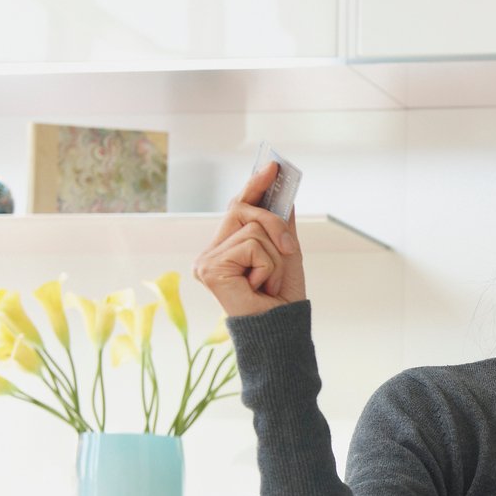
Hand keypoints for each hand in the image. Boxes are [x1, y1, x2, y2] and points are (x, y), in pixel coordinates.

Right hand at [193, 162, 305, 315]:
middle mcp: (210, 253)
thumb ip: (281, 224)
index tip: (273, 165)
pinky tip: (259, 287)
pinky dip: (266, 266)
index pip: (237, 208)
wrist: (280, 331)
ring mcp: (206, 261)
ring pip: (253, 229)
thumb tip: (282, 194)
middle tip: (289, 250)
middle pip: (243, 210)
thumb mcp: (286, 253)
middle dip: (275, 225)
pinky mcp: (210, 268)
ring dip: (274, 257)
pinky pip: (251, 245)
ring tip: (268, 283)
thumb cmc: (281, 299)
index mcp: (224, 249)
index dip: (254, 186)